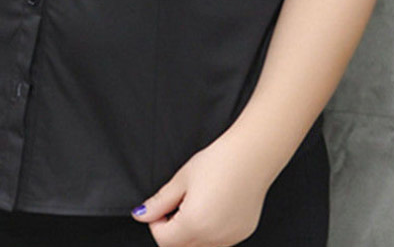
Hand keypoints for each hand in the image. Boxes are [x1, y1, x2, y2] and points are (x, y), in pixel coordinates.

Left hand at [130, 127, 275, 246]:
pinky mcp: (242, 234)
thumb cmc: (218, 162)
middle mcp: (213, 237)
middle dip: (172, 231)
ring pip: (200, 246)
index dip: (156, 223)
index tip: (161, 207)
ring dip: (191, 233)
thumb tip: (141, 215)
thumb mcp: (182, 179)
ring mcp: (230, 238)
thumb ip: (160, 202)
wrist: (252, 155)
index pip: (163, 241)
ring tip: (196, 203)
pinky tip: (214, 207)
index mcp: (194, 224)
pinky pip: (218, 242)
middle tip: (177, 204)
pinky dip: (210, 231)